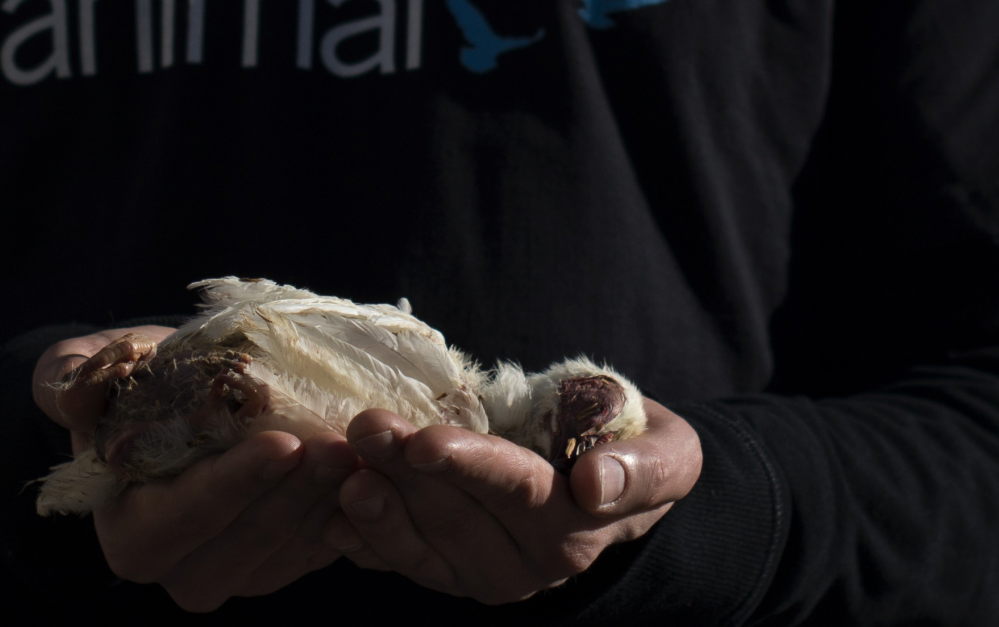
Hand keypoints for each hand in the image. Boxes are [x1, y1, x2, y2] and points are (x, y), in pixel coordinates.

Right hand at [33, 327, 360, 611]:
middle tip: (339, 440)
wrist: (176, 403)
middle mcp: (182, 569)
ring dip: (331, 498)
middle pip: (249, 539)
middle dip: (297, 491)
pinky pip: (322, 546)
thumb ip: (77, 381)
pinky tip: (371, 467)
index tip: (283, 441)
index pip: (185, 516)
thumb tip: (74, 390)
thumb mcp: (93, 370)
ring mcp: (239, 573)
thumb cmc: (132, 384)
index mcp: (131, 533)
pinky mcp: (285, 563)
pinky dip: (349, 509)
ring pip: (293, 546)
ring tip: (363, 446)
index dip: (234, 483)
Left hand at [321, 398, 700, 603]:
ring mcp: (480, 574)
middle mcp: (524, 563)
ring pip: (420, 547)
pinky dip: (364, 543)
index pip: (513, 491)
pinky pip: (402, 564)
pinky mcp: (448, 571)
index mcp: (572, 526)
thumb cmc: (637, 455)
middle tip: (364, 424)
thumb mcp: (667, 454)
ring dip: (376, 509)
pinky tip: (331, 518)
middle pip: (455, 515)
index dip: (468, 466)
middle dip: (406, 470)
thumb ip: (641, 469)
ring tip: (340, 471)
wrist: (614, 491)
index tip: (425, 440)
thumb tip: (596, 483)